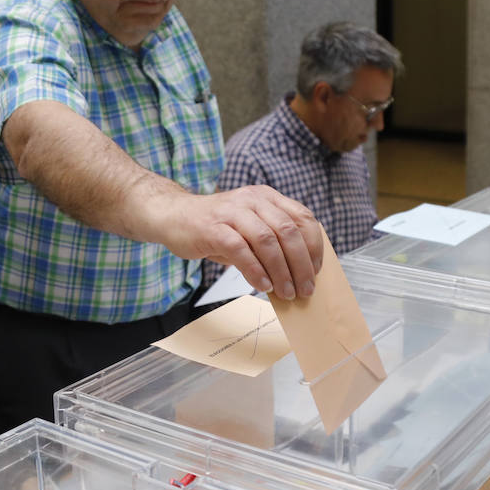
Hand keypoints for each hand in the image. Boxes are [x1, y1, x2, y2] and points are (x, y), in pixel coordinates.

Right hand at [155, 185, 322, 299]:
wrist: (173, 216)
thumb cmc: (214, 226)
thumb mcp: (248, 225)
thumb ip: (272, 240)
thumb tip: (298, 271)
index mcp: (266, 197)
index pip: (302, 217)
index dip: (313, 246)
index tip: (316, 270)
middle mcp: (251, 200)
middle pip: (288, 231)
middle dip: (301, 264)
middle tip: (305, 289)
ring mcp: (231, 212)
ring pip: (267, 241)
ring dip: (281, 271)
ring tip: (286, 292)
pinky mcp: (212, 228)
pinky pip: (240, 250)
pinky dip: (255, 270)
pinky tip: (262, 285)